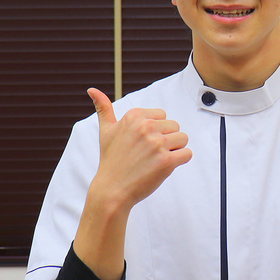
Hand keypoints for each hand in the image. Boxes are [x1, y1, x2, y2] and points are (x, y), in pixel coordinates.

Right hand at [88, 88, 191, 209]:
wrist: (112, 189)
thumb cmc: (111, 160)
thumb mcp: (105, 131)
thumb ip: (103, 108)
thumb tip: (92, 90)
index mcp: (134, 116)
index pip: (162, 115)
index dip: (156, 130)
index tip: (142, 143)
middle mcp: (146, 127)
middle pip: (175, 126)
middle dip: (166, 140)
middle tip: (148, 154)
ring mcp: (157, 144)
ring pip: (183, 139)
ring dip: (174, 150)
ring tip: (156, 159)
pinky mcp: (166, 161)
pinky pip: (187, 153)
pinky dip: (180, 160)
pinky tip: (164, 166)